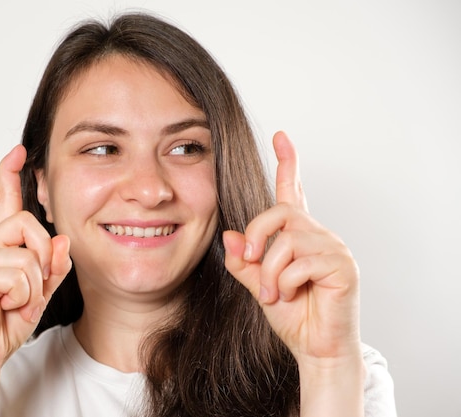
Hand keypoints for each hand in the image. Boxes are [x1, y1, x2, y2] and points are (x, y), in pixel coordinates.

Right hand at [0, 145, 71, 375]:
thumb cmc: (9, 321)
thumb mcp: (42, 291)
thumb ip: (53, 266)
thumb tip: (63, 240)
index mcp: (0, 245)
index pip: (5, 202)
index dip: (10, 175)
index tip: (18, 151)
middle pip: (29, 223)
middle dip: (44, 258)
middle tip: (34, 288)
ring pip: (28, 256)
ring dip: (34, 289)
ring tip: (17, 304)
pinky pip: (19, 275)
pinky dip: (24, 298)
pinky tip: (7, 308)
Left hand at [223, 132, 360, 363]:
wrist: (316, 348)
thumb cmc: (292, 315)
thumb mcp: (258, 285)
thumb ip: (245, 261)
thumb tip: (230, 235)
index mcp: (299, 236)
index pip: (292, 192)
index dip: (287, 164)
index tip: (281, 136)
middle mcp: (319, 235)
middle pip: (280, 212)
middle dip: (257, 236)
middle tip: (253, 264)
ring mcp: (334, 249)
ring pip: (287, 241)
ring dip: (270, 272)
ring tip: (274, 293)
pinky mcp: (343, 266)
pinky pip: (301, 262)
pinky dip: (285, 282)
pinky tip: (290, 296)